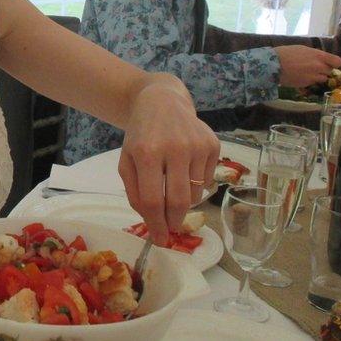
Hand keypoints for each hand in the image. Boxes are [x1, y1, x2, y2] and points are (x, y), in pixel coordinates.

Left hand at [116, 74, 219, 245]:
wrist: (162, 101)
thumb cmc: (141, 135)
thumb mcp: (127, 161)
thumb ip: (134, 192)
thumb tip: (152, 221)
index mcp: (147, 153)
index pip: (154, 200)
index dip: (157, 224)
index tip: (159, 239)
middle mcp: (175, 148)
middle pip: (179, 201)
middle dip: (174, 221)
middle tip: (170, 227)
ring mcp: (197, 145)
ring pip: (195, 193)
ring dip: (183, 201)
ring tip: (172, 187)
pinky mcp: (213, 144)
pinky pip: (207, 180)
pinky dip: (195, 184)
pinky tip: (184, 169)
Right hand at [275, 45, 340, 88]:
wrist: (273, 65)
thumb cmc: (286, 53)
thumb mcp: (303, 49)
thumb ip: (315, 54)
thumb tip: (321, 59)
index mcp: (319, 56)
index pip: (337, 62)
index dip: (334, 63)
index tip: (330, 63)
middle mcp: (319, 67)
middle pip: (330, 71)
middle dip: (324, 69)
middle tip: (315, 67)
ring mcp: (313, 77)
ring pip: (323, 78)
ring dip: (318, 76)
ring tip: (307, 73)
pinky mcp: (306, 84)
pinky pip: (313, 83)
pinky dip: (309, 80)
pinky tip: (300, 76)